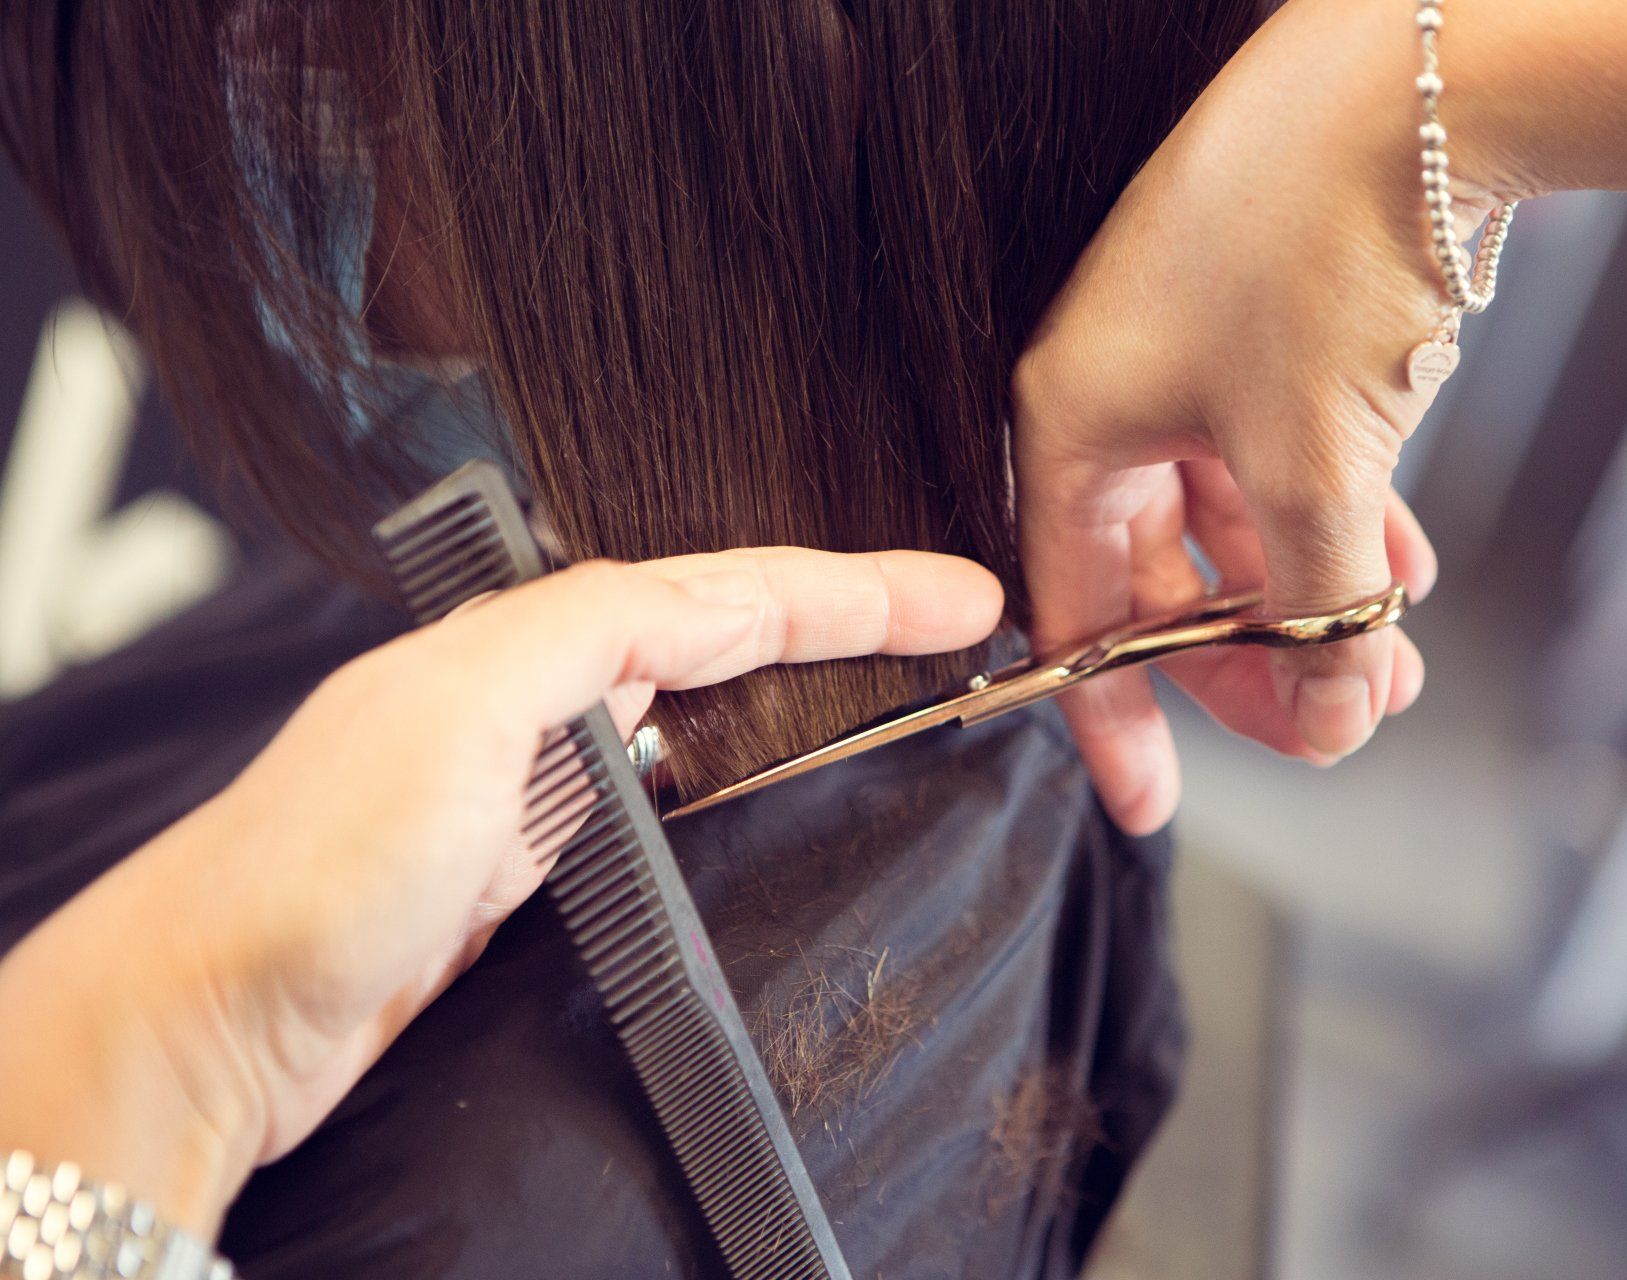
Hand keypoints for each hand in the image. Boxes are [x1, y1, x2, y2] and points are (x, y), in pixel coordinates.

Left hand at [0, 548, 1001, 1234]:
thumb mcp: (452, 715)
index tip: (954, 596)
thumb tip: (690, 608)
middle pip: (712, 628)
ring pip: (687, 697)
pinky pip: (651, 783)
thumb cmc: (301, 874)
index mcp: (516, 642)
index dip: (846, 591)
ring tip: (884, 661)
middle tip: (948, 615)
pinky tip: (745, 766)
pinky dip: (722, 757)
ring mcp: (519, 779)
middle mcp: (519, 695)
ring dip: (788, 673)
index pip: (717, 593)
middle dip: (836, 614)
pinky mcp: (512, 864)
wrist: (200, 1017)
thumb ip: (576, 638)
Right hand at [1016, 0, 1626, 836]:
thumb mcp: (1308, 468)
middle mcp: (1118, 391)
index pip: (1073, 612)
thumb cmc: (1315, 242)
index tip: (1156, 802)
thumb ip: (1314, 613)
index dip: (1118, 719)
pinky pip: (1284, 457)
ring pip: (1239, 521)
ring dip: (1316, 592)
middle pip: (1163, 577)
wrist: (1419, 76)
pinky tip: (1404, 557)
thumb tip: (1335, 720)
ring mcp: (1193, 354)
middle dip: (1261, 656)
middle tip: (1341, 712)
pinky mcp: (1267, 325)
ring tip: (1399, 649)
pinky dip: (1340, 517)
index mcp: (1073, 422)